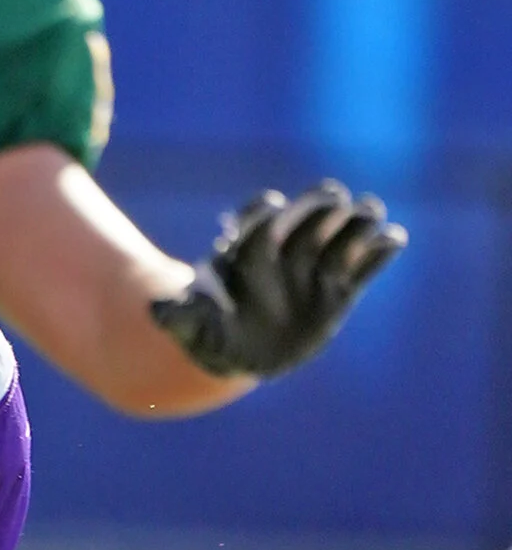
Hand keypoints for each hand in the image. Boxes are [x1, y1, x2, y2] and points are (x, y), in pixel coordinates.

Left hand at [151, 181, 404, 380]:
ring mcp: (316, 267)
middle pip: (305, 219)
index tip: (271, 206)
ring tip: (371, 213)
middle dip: (317, 208)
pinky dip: (380, 252)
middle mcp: (286, 252)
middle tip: (334, 200)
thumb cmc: (213, 332)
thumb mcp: (191, 330)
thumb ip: (179, 318)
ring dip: (356, 222)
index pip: (256, 224)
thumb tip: (154, 310)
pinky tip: (395, 240)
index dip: (262, 214)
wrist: (244, 350)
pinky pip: (365, 266)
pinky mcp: (342, 288)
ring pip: (340, 235)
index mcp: (248, 253)